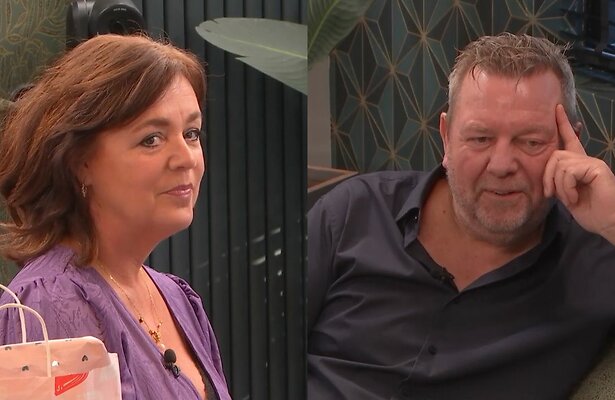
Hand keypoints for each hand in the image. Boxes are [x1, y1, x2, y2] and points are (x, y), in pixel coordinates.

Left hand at [543, 105, 614, 243]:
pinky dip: (566, 188)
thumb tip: (546, 175)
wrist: (609, 222)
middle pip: (554, 156)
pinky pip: (568, 171)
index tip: (556, 109)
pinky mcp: (596, 167)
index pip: (569, 140)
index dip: (562, 124)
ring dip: (559, 186)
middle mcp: (586, 160)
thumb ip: (558, 182)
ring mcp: (592, 162)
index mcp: (578, 165)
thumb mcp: (567, 196)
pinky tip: (575, 198)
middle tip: (552, 195)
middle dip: (547, 177)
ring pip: (559, 164)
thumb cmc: (591, 213)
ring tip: (570, 199)